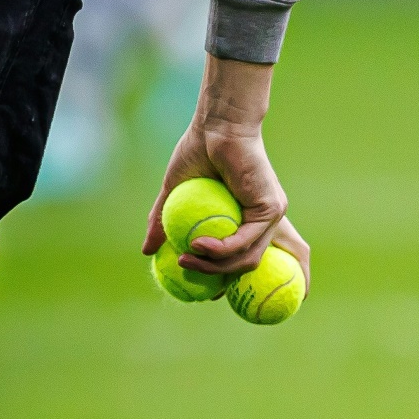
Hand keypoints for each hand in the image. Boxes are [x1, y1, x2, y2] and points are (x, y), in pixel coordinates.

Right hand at [142, 55, 310, 288]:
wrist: (215, 126)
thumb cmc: (197, 152)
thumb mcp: (173, 194)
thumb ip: (163, 223)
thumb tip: (146, 251)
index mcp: (246, 220)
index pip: (244, 261)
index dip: (226, 282)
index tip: (202, 292)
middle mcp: (264, 221)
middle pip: (248, 266)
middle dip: (219, 281)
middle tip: (189, 277)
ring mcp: (271, 215)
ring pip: (247, 258)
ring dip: (214, 266)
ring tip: (185, 259)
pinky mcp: (272, 208)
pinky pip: (245, 240)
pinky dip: (220, 249)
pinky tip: (197, 245)